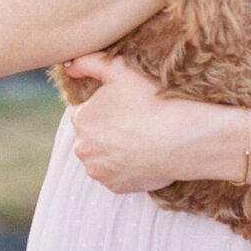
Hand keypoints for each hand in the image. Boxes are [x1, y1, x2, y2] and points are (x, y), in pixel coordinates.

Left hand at [63, 51, 201, 192]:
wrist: (181, 138)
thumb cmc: (152, 100)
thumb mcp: (119, 69)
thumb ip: (89, 62)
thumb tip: (69, 67)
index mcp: (81, 120)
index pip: (88, 111)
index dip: (108, 106)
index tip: (127, 104)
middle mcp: (83, 149)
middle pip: (94, 135)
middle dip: (108, 129)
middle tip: (136, 119)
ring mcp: (99, 171)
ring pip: (103, 156)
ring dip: (115, 149)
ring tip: (141, 136)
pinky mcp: (116, 187)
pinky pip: (117, 174)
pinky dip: (127, 166)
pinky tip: (144, 153)